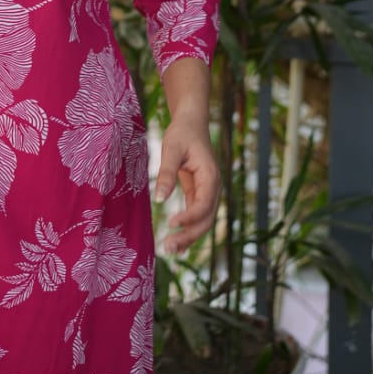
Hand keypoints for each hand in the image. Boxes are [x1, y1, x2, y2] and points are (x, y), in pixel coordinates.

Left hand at [153, 114, 219, 254]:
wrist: (191, 123)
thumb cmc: (182, 133)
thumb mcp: (171, 149)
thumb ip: (166, 173)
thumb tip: (159, 199)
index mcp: (210, 177)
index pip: (203, 205)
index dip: (188, 217)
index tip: (170, 223)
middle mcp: (213, 188)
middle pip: (206, 220)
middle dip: (189, 235)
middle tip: (168, 247)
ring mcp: (207, 192)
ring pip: (203, 222)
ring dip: (189, 237)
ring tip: (170, 250)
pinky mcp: (199, 193)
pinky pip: (196, 215)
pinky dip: (187, 228)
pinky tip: (176, 241)